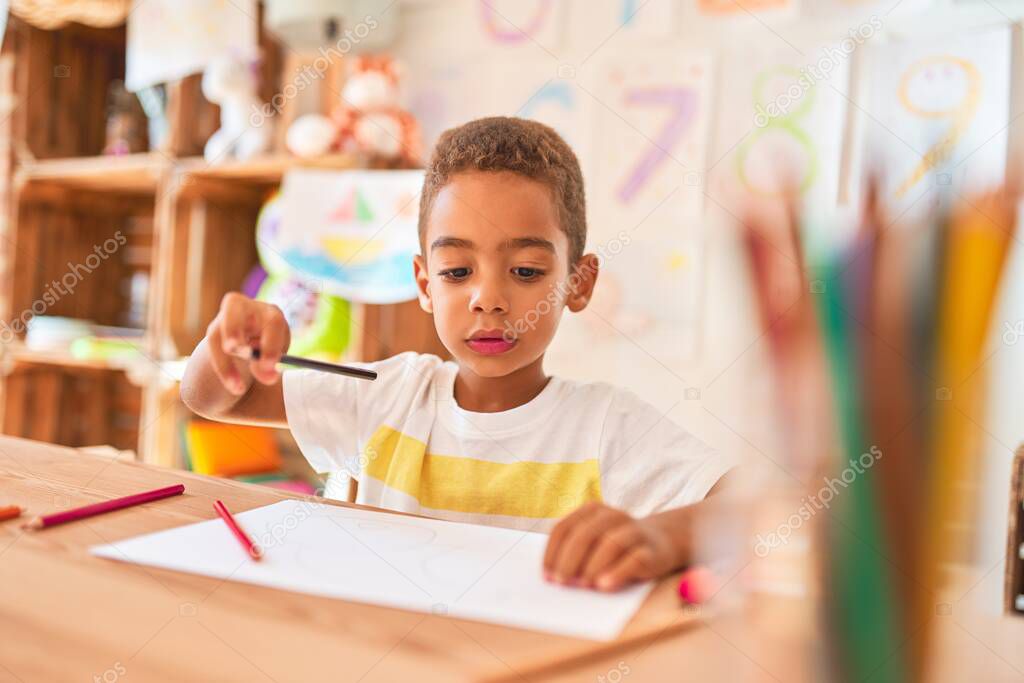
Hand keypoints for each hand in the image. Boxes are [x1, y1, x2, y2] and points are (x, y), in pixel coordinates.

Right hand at [206, 292, 290, 394]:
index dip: (271, 344)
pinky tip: (235, 386)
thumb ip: (270, 364)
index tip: (269, 366)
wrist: (252, 344)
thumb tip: (269, 376)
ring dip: (225, 363)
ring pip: (216, 333)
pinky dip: (223, 370)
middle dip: (232, 328)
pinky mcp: (214, 330)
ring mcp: (225, 317)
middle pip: (232, 306)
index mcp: (271, 312)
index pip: (273, 322)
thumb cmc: (269, 348)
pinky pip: (212, 348)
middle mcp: (246, 307)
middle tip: (233, 349)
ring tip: (239, 388)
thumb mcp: (274, 356)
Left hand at [543, 502, 679, 591]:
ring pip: (609, 544)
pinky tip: (604, 586)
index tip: (547, 576)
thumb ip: (575, 553)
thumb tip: (553, 577)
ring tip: (582, 586)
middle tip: (562, 583)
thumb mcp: (594, 542)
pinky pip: (633, 560)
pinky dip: (617, 573)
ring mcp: (633, 530)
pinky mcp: (650, 550)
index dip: (552, 553)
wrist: (661, 542)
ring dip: (592, 567)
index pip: (563, 528)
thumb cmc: (616, 547)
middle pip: (584, 535)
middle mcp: (612, 515)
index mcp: (592, 511)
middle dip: (569, 561)